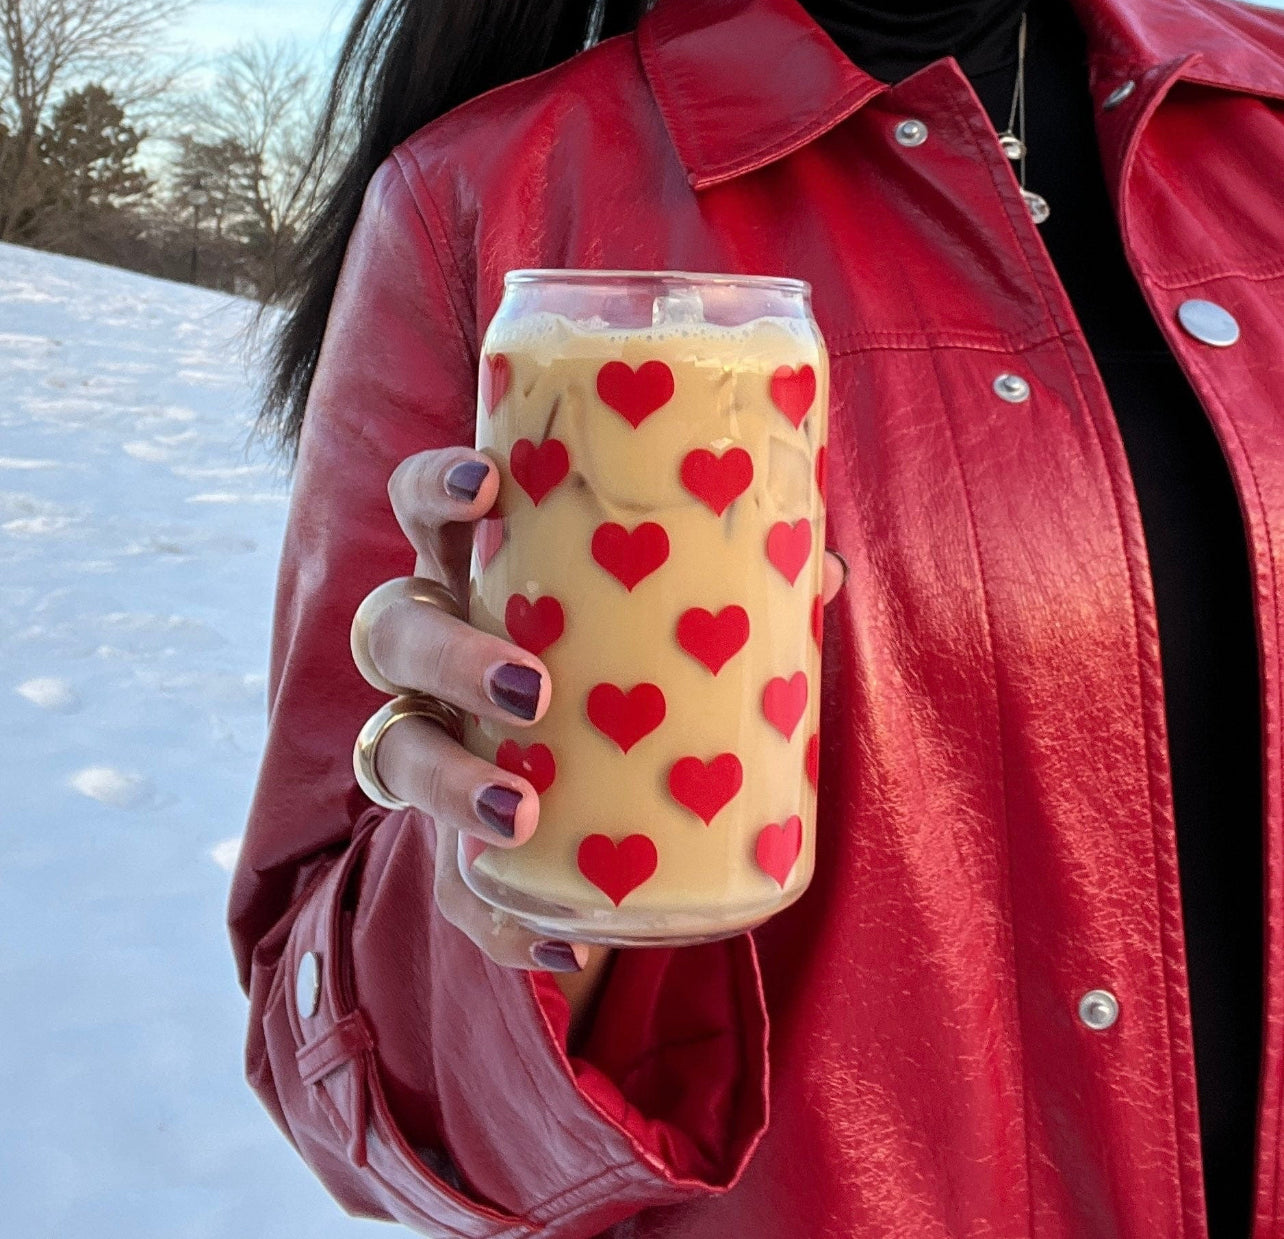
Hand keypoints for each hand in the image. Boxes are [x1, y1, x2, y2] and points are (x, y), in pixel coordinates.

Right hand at [354, 446, 848, 985]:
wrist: (605, 813)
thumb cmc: (629, 684)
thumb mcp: (672, 632)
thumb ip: (736, 596)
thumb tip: (827, 568)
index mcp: (483, 585)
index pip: (422, 517)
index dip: (433, 492)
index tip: (486, 489)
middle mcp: (436, 665)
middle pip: (392, 634)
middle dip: (447, 654)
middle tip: (531, 687)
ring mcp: (435, 754)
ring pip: (394, 755)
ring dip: (450, 783)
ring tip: (522, 815)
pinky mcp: (455, 852)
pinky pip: (449, 890)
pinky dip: (500, 920)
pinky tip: (567, 941)